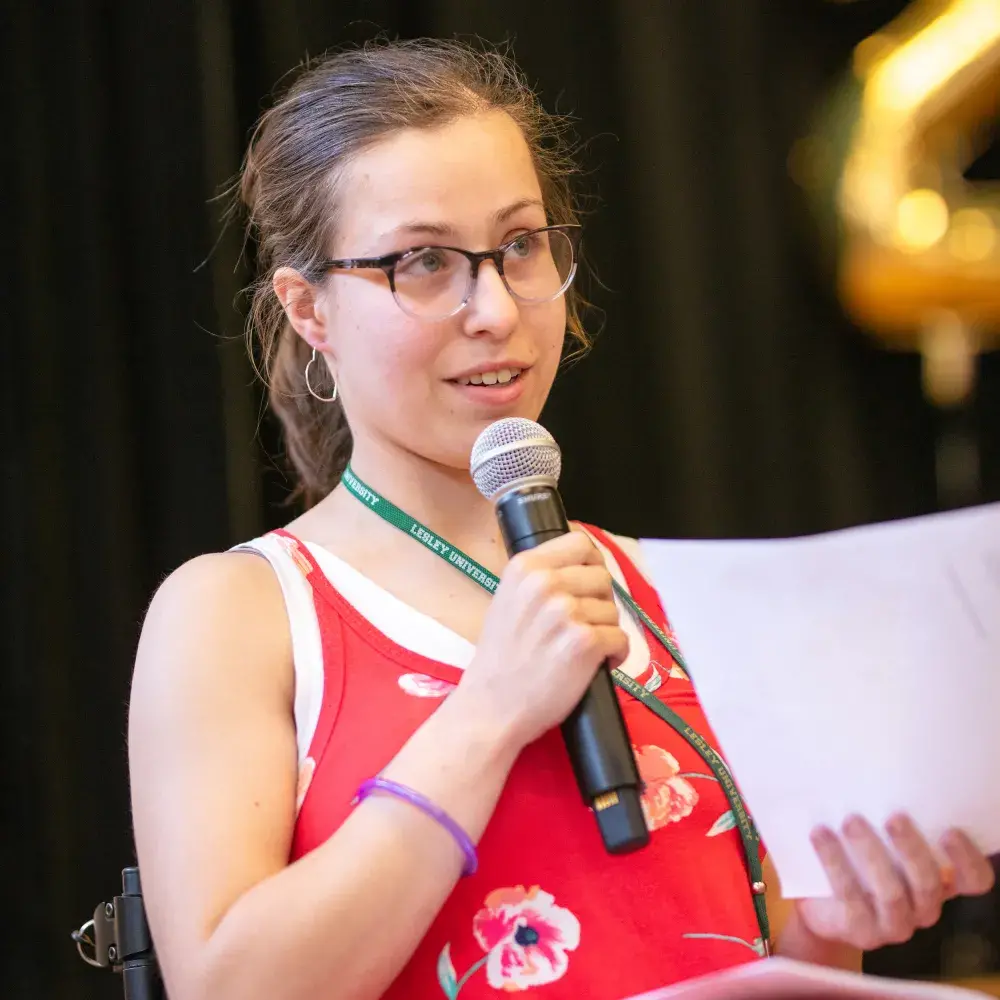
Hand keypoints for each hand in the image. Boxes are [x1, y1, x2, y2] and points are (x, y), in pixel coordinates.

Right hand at [456, 531, 627, 751]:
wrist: (490, 707)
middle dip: (599, 601)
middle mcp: (545, 584)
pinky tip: (595, 664)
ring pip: (613, 610)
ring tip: (582, 649)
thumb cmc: (499, 660)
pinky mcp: (585, 643)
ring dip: (605, 630)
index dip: (590, 564)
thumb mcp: (507, 601)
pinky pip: (621, 639)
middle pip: (602, 577)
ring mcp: (566, 612)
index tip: (587, 584)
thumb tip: (581, 566)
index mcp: (524, 567)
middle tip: (583, 624)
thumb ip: (538, 579)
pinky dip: (615, 655)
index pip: (580, 543)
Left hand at [795, 814, 995, 950]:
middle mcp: (923, 906)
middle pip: (929, 884)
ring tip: (851, 821)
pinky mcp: (861, 931)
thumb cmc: (856, 858)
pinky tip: (820, 835)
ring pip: (891, 894)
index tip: (951, 830)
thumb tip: (877, 766)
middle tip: (894, 817)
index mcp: (938, 882)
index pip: (974, 881)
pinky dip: (835, 863)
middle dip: (912, 849)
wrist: (820, 903)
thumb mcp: (878, 836)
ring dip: (870, 854)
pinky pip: (851, 898)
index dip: (969, 860)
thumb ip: (888, 816)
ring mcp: (894, 924)